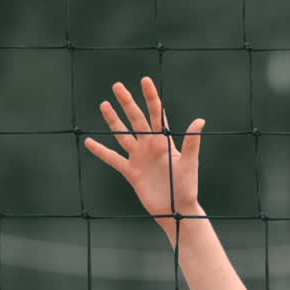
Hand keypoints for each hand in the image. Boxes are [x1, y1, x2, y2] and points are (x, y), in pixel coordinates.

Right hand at [84, 77, 204, 227]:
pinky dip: (101, 151)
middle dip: (127, 102)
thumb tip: (200, 120)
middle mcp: (150, 146)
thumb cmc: (187, 186)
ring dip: (113, 120)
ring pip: (123, 134)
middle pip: (136, 119)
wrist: (177, 209)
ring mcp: (139, 157)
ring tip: (104, 104)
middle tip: (117, 86)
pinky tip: (90, 142)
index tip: (145, 80)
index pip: (156, 114)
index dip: (151, 97)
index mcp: (164, 141)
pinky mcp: (131, 172)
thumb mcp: (189, 162)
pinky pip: (113, 159)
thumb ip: (192, 141)